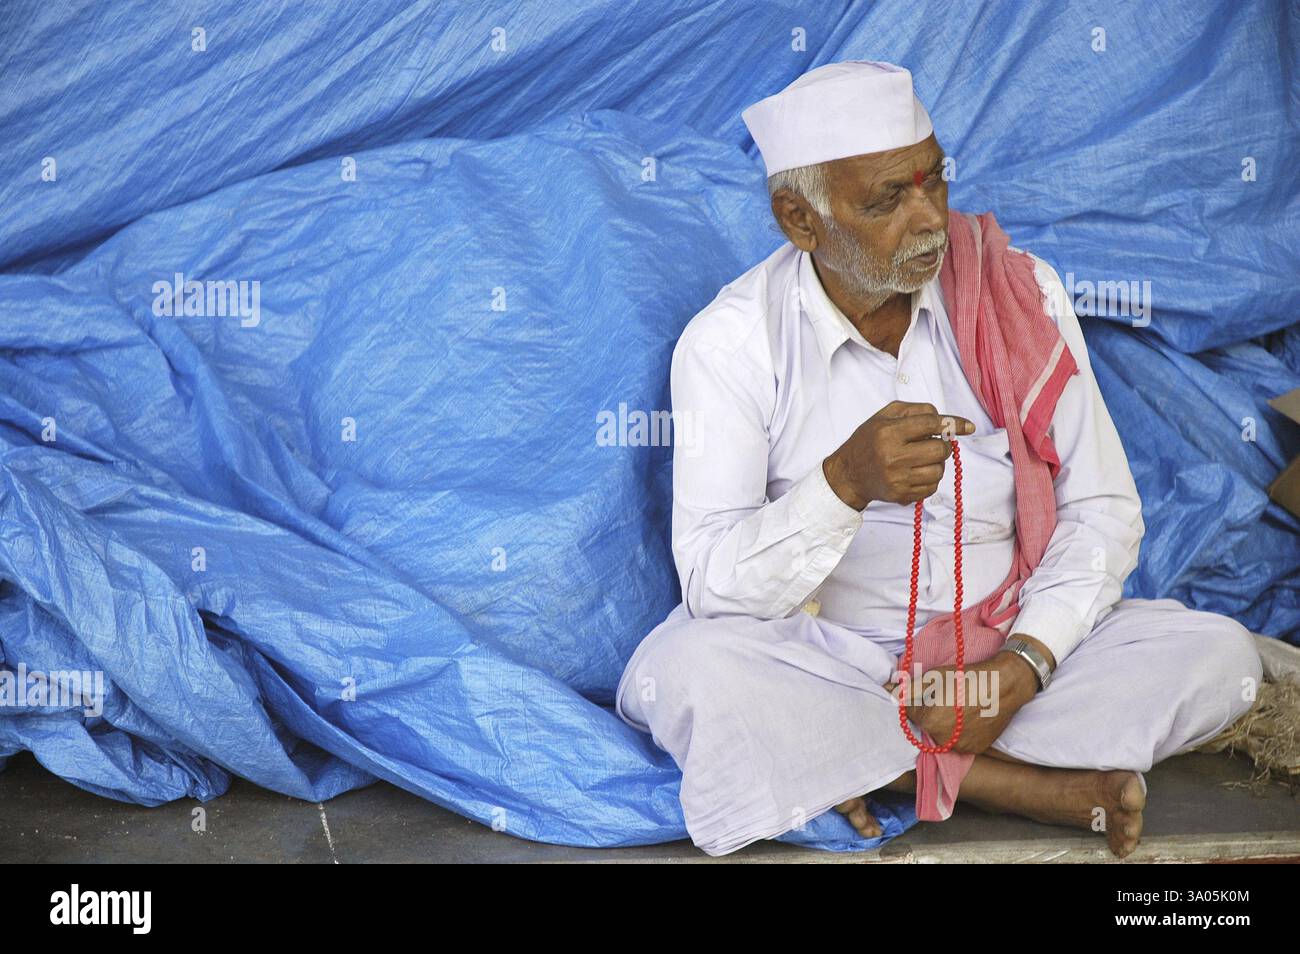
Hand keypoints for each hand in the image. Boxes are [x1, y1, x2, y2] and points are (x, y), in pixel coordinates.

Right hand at [823, 401, 975, 510]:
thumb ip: (916, 411)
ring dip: (937, 463)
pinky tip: (916, 473)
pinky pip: (932, 487)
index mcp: (888, 432)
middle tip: (932, 444)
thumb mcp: (884, 416)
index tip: (968, 426)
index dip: (952, 423)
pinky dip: (930, 479)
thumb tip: (949, 421)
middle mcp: (892, 456)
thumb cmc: (868, 441)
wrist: (848, 474)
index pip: (930, 424)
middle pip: (940, 449)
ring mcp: (897, 479)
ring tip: (921, 459)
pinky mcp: (900, 495)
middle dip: (943, 445)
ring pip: (939, 470)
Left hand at [884, 651, 1038, 754]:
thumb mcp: (934, 677)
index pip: (909, 712)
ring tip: (957, 706)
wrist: (1003, 685)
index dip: (916, 700)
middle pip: (924, 725)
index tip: (926, 692)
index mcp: (929, 720)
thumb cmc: (967, 677)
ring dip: (943, 723)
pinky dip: (958, 731)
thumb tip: (888, 689)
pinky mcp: (974, 749)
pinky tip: (967, 716)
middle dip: (928, 712)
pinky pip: (958, 741)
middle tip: (944, 697)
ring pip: (941, 734)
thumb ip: (909, 687)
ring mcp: (960, 747)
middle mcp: (943, 739)